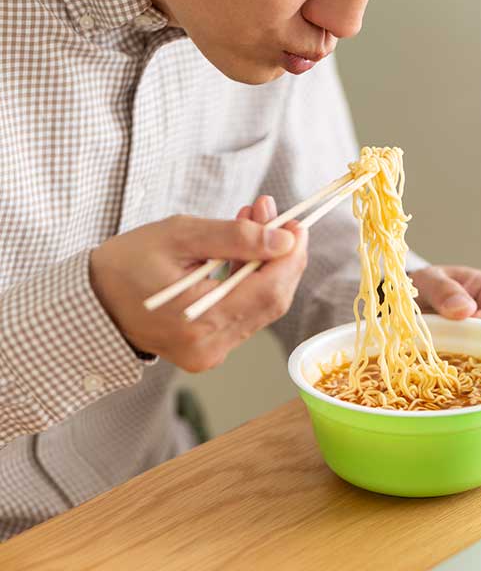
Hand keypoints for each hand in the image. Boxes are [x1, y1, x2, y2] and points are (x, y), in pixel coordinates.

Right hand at [90, 195, 306, 371]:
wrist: (92, 302)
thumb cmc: (128, 263)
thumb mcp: (180, 236)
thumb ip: (236, 238)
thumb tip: (285, 240)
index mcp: (198, 320)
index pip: (269, 289)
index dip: (292, 256)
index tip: (297, 223)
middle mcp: (209, 347)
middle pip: (272, 301)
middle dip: (282, 256)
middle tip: (274, 216)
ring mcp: (210, 355)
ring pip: (263, 308)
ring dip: (268, 267)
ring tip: (255, 225)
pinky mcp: (210, 353)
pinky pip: (246, 317)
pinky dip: (251, 284)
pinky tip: (243, 255)